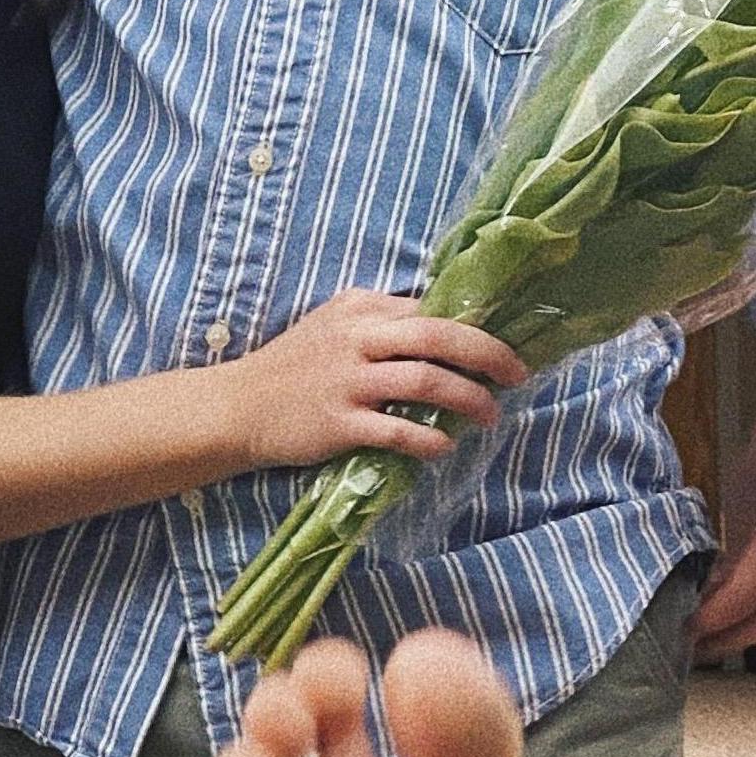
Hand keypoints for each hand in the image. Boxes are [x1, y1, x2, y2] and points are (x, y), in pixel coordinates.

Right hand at [220, 293, 526, 473]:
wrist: (238, 406)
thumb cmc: (294, 367)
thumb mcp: (335, 326)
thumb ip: (382, 323)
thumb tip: (444, 330)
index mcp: (361, 309)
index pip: (432, 310)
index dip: (477, 330)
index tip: (504, 349)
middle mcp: (357, 339)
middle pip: (438, 336)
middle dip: (488, 355)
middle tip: (517, 375)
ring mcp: (347, 381)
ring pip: (425, 382)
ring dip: (468, 399)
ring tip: (490, 415)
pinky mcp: (338, 422)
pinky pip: (397, 430)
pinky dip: (428, 439)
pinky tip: (444, 447)